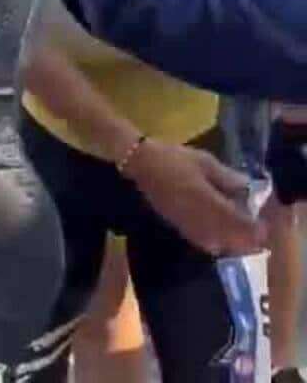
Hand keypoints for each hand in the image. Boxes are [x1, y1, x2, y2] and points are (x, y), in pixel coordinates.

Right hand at [125, 139, 262, 255]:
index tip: (262, 224)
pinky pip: (203, 242)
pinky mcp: (179, 226)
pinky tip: (218, 234)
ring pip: (217, 244)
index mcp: (209, 201)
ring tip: (238, 233)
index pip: (239, 224)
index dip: (254, 228)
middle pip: (230, 239)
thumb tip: (247, 188)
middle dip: (245, 238)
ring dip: (231, 242)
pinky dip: (215, 242)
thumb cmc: (174, 159)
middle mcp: (200, 219)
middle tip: (253, 230)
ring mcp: (188, 225)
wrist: (141, 164)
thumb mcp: (205, 162)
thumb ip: (228, 178)